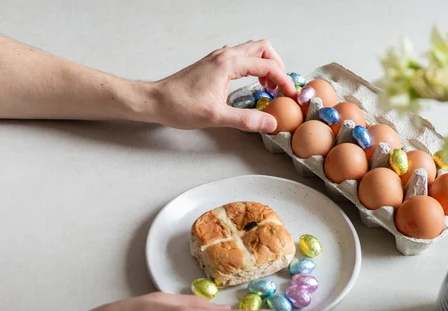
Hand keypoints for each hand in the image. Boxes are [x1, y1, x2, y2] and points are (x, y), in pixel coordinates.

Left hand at [149, 40, 294, 132]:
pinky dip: (253, 67)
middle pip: (262, 48)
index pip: (267, 66)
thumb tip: (271, 123)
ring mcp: (219, 58)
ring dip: (265, 65)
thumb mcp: (216, 117)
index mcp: (228, 64)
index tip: (291, 95)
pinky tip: (251, 85)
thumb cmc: (180, 105)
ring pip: (252, 51)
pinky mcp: (214, 64)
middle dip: (277, 65)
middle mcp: (225, 55)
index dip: (284, 81)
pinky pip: (241, 58)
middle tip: (281, 87)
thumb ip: (246, 120)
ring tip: (268, 87)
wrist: (156, 101)